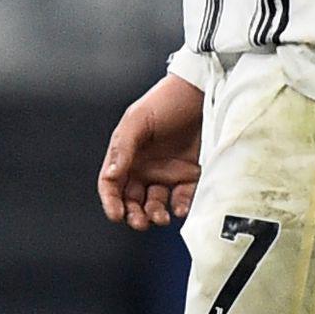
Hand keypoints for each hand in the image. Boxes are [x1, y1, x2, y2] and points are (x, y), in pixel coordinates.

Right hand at [99, 74, 204, 230]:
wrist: (203, 92)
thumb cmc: (167, 100)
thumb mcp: (137, 119)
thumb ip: (123, 147)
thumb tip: (111, 174)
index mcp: (127, 155)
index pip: (111, 185)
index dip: (111, 201)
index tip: (116, 214)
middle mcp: (145, 167)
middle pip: (132, 200)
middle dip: (134, 215)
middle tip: (140, 221)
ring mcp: (168, 173)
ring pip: (156, 204)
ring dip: (155, 215)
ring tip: (160, 217)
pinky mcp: (190, 176)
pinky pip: (182, 198)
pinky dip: (180, 207)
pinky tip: (180, 208)